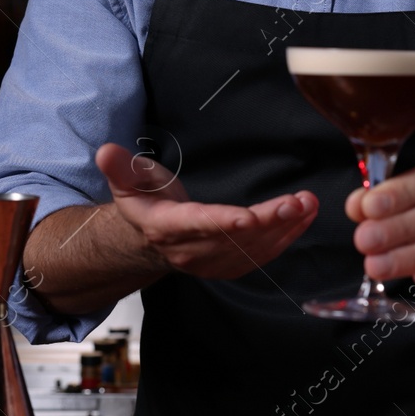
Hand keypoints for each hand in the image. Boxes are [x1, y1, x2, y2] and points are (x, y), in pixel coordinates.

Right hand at [96, 142, 317, 278]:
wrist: (148, 238)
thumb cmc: (143, 201)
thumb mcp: (127, 180)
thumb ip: (121, 167)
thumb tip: (106, 151)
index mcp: (166, 227)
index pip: (198, 225)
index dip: (224, 222)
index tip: (250, 217)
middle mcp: (190, 250)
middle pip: (234, 238)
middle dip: (269, 221)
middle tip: (297, 201)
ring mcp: (212, 262)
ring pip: (253, 248)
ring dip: (286, 227)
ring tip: (308, 203)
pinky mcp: (230, 265)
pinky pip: (262, 254)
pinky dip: (287, 237)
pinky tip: (305, 217)